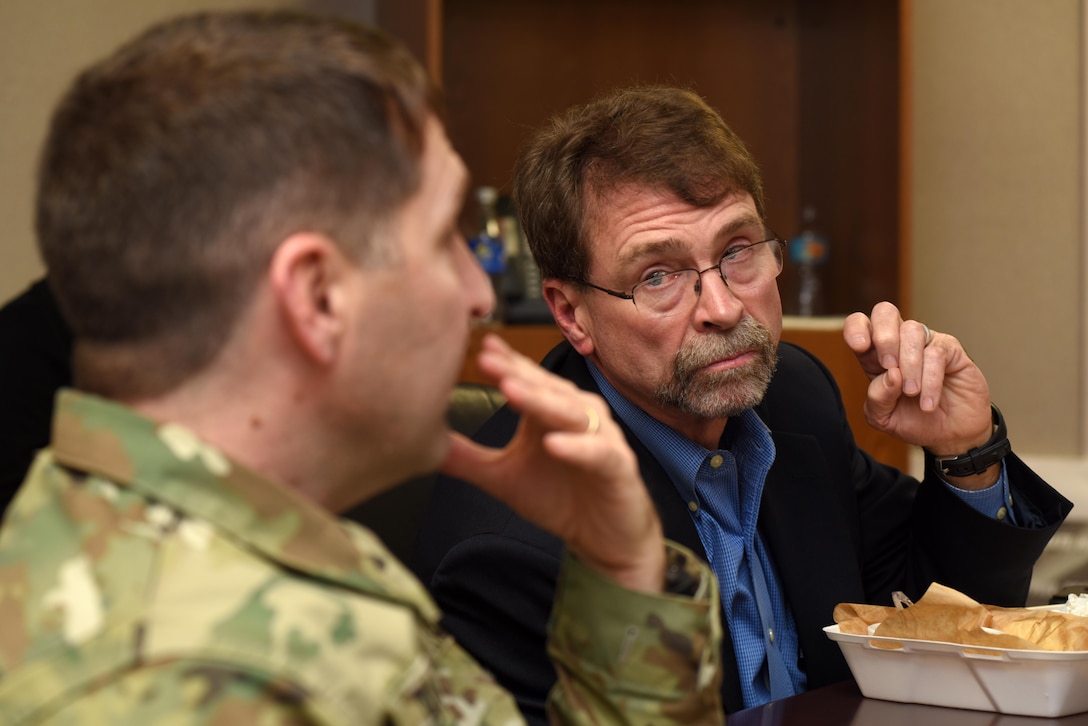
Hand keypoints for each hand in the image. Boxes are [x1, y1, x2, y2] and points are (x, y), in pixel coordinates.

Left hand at [439, 334, 665, 591]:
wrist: (605, 537)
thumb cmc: (559, 498)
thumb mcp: (504, 478)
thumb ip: (468, 458)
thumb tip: (422, 444)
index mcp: (549, 410)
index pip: (525, 379)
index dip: (503, 364)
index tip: (477, 348)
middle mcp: (576, 414)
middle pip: (544, 388)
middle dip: (515, 374)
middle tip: (487, 360)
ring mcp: (599, 436)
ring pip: (569, 412)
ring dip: (541, 401)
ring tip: (511, 392)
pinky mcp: (617, 465)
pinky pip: (596, 452)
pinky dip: (576, 446)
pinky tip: (552, 443)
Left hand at [843, 303, 995, 484]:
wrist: (950, 436)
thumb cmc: (914, 422)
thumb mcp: (884, 418)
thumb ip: (877, 398)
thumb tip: (890, 375)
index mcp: (875, 355)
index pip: (860, 324)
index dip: (856, 328)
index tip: (860, 347)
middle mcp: (899, 343)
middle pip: (885, 312)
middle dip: (884, 337)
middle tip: (888, 366)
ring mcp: (926, 343)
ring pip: (913, 330)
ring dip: (909, 364)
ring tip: (911, 392)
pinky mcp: (951, 350)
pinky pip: (937, 352)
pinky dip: (930, 379)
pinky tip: (927, 403)